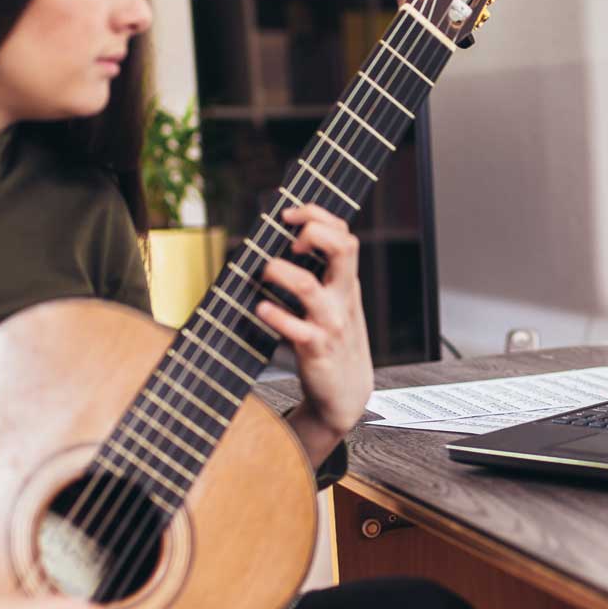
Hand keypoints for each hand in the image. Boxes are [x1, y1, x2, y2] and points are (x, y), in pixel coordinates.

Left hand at [256, 204, 372, 465]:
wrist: (346, 393)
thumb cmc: (333, 342)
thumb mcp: (337, 304)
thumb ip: (321, 275)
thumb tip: (282, 240)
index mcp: (347, 283)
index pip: (345, 235)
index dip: (318, 216)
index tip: (289, 214)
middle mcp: (343, 297)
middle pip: (343, 248)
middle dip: (313, 231)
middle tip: (289, 238)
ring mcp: (331, 323)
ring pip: (309, 286)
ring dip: (280, 272)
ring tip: (264, 272)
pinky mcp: (316, 349)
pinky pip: (295, 328)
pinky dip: (274, 315)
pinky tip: (260, 309)